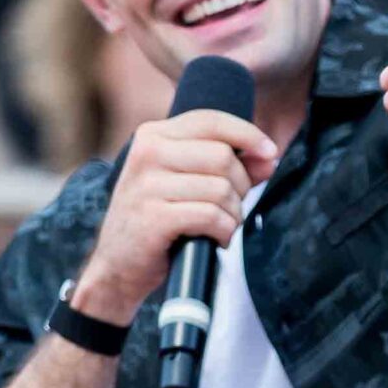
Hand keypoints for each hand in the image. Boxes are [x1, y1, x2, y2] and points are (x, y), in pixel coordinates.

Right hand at [72, 111, 278, 317]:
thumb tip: (269, 157)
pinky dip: (224, 231)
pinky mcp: (154, 218)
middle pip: (223, 156)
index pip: (211, 121)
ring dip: (233, 214)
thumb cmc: (158, 220)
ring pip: (221, 189)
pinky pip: (211, 216)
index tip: (270, 153)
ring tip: (221, 227)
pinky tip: (214, 238)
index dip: (248, 134)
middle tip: (231, 208)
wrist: (118, 266)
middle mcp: (147, 154)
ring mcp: (147, 186)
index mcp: (153, 136)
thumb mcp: (187, 184)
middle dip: (241, 186)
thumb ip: (227, 166)